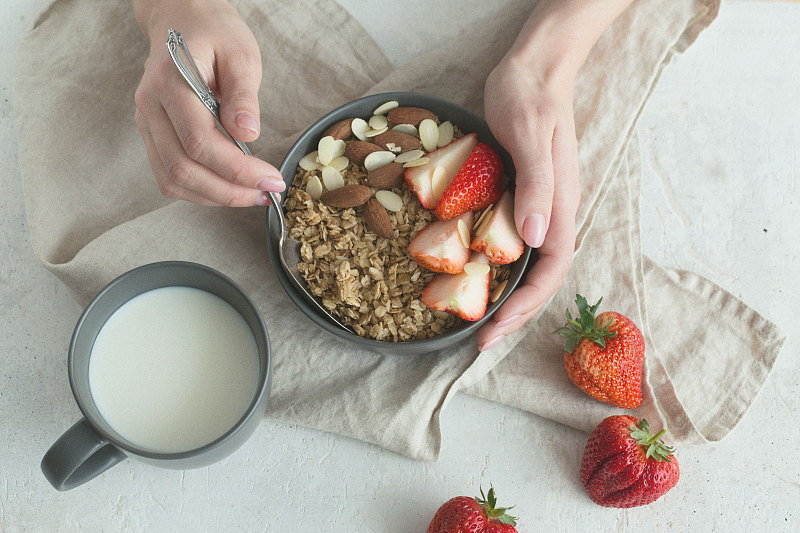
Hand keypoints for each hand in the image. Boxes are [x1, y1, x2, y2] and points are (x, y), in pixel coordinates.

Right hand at [132, 0, 284, 205]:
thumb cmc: (215, 34)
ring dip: (215, 197)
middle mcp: (151, 106)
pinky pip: (169, 176)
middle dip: (229, 191)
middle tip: (267, 193)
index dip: (237, 170)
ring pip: (172, 179)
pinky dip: (200, 191)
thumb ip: (244, 94)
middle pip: (183, 168)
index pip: (200, 142)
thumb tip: (247, 134)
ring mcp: (147, 123)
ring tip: (252, 194)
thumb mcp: (241, 54)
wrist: (182, 19)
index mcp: (171, 82)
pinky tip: (229, 187)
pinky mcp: (152, 135)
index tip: (271, 179)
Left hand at [477, 55, 580, 349]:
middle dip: (516, 313)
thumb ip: (535, 184)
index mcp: (561, 203)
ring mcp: (539, 205)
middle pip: (542, 276)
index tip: (496, 329)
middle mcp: (553, 211)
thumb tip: (536, 238)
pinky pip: (514, 243)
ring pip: (529, 264)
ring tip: (480, 322)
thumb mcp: (529, 134)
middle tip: (481, 341)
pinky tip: (478, 278)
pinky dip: (499, 268)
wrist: (534, 67)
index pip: (552, 268)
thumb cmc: (530, 95)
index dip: (526, 304)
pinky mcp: (522, 196)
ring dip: (508, 297)